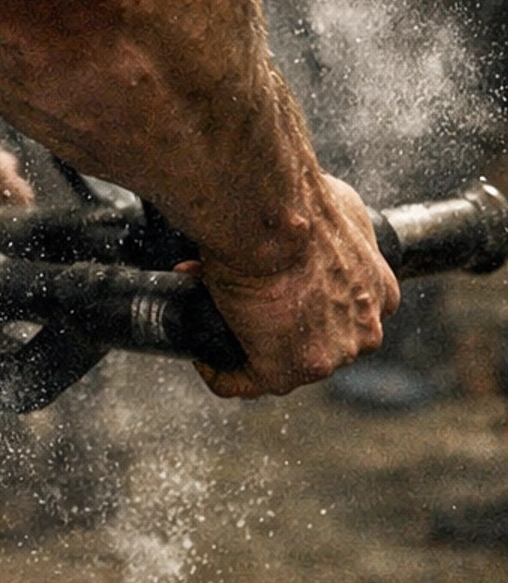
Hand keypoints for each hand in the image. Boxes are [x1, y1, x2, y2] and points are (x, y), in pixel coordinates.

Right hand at [195, 173, 398, 399]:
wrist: (273, 214)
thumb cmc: (299, 201)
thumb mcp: (342, 205)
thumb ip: (340, 228)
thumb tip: (304, 230)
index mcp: (378, 294)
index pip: (337, 313)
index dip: (300, 302)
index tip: (272, 289)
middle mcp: (363, 330)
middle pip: (312, 340)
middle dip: (272, 322)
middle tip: (239, 297)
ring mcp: (329, 355)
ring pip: (280, 362)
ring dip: (246, 341)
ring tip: (217, 315)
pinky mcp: (285, 370)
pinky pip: (241, 381)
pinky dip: (218, 368)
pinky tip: (203, 351)